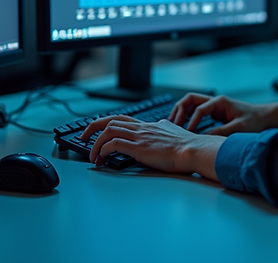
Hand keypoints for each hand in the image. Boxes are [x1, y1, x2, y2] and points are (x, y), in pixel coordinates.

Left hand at [81, 116, 222, 178]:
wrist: (194, 150)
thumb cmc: (188, 146)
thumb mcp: (174, 131)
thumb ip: (164, 128)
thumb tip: (163, 126)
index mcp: (149, 124)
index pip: (122, 118)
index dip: (107, 123)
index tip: (98, 131)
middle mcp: (142, 127)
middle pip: (110, 120)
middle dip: (92, 128)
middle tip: (83, 138)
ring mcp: (140, 136)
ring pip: (108, 130)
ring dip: (95, 143)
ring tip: (92, 156)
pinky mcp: (139, 147)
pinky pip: (113, 144)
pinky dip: (103, 150)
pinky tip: (102, 159)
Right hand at [168, 93, 277, 134]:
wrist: (265, 118)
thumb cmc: (255, 121)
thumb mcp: (239, 128)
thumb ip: (222, 132)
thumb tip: (205, 137)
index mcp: (220, 102)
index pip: (200, 108)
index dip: (192, 120)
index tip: (188, 132)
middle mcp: (215, 101)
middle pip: (190, 99)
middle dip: (179, 110)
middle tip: (173, 123)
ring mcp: (214, 106)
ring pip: (191, 104)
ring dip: (181, 112)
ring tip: (173, 124)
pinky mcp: (214, 113)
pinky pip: (196, 111)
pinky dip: (187, 116)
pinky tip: (183, 127)